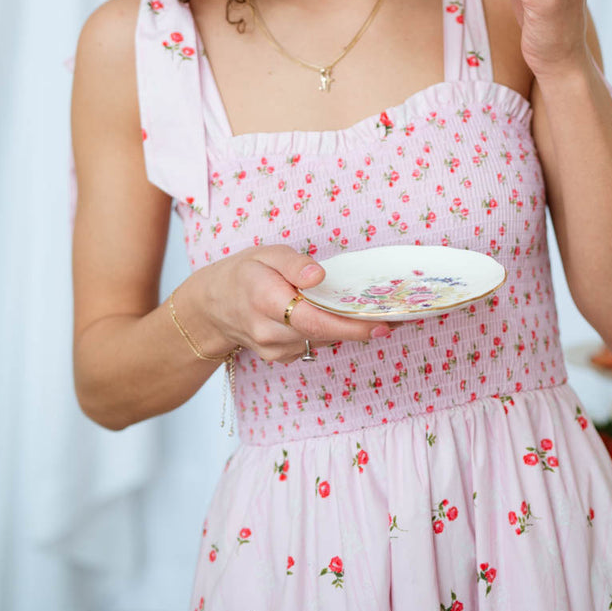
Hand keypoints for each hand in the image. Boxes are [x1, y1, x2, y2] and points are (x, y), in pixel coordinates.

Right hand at [200, 245, 391, 362]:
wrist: (212, 307)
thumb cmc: (243, 273)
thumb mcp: (264, 253)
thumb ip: (292, 263)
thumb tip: (318, 275)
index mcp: (264, 299)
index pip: (313, 319)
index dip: (350, 325)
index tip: (382, 323)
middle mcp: (269, 331)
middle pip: (323, 334)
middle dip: (362, 328)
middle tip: (400, 318)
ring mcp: (274, 350)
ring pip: (321, 340)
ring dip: (350, 330)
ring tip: (382, 315)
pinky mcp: (280, 357)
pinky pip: (313, 344)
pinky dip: (332, 333)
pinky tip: (347, 320)